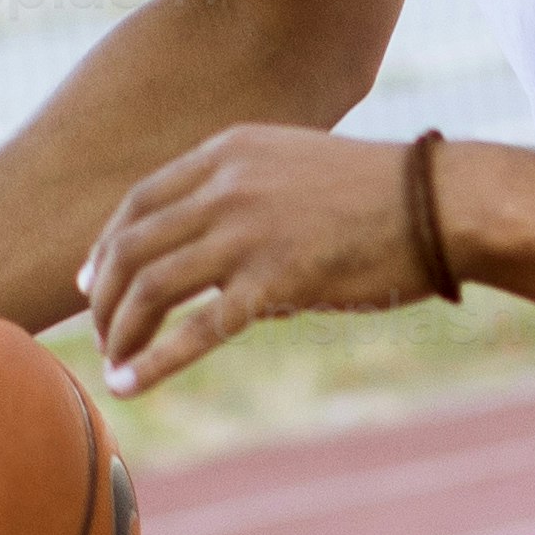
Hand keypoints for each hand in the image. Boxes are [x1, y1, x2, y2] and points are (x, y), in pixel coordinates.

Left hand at [74, 125, 443, 394]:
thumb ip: (244, 197)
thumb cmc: (379, 195)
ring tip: (114, 361)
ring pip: (150, 286)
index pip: (138, 200)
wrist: (441, 203)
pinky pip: (196, 328)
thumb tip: (211, 261)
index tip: (93, 283)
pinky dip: (153, 361)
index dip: (105, 246)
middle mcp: (226, 185)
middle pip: (131, 245)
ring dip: (121, 330)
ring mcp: (247, 230)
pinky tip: (130, 383)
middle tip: (100, 333)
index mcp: (228, 151)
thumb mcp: (296, 168)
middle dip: (105, 297)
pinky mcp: (274, 279)